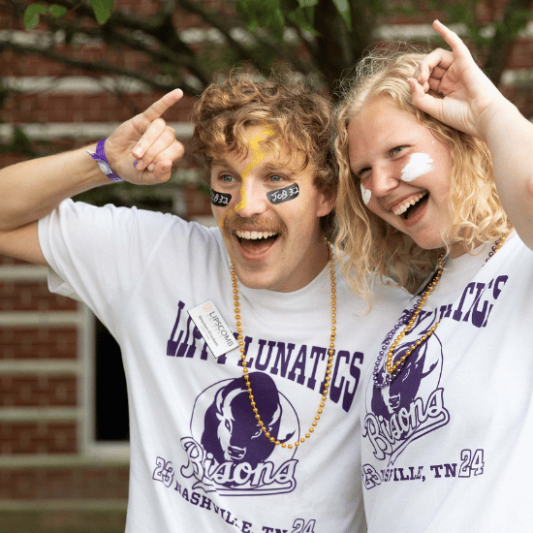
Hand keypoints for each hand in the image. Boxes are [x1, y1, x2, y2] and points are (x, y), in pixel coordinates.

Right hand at [104, 89, 185, 183]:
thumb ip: (160, 175)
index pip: (176, 150)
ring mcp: (155, 128)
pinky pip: (157, 108)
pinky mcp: (143, 119)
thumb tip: (168, 163)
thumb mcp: (147, 179)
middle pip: (168, 139)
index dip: (163, 159)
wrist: (113, 162)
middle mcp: (167, 138)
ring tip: (136, 154)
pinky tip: (178, 93)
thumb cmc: (133, 170)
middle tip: (138, 163)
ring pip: (159, 128)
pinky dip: (167, 100)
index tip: (149, 168)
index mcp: (171, 152)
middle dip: (152, 153)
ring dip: (147, 142)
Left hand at [409, 20, 503, 139]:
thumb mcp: (433, 109)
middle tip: (420, 83)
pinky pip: (455, 42)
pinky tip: (435, 23)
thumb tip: (408, 79)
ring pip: (436, 57)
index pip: (425, 79)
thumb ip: (418, 97)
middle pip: (429, 66)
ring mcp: (458, 68)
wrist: (480, 117)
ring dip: (425, 64)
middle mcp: (451, 76)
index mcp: (444, 88)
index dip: (417, 84)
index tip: (420, 93)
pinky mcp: (465, 61)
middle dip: (420, 73)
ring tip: (423, 76)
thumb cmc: (460, 116)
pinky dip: (445, 32)